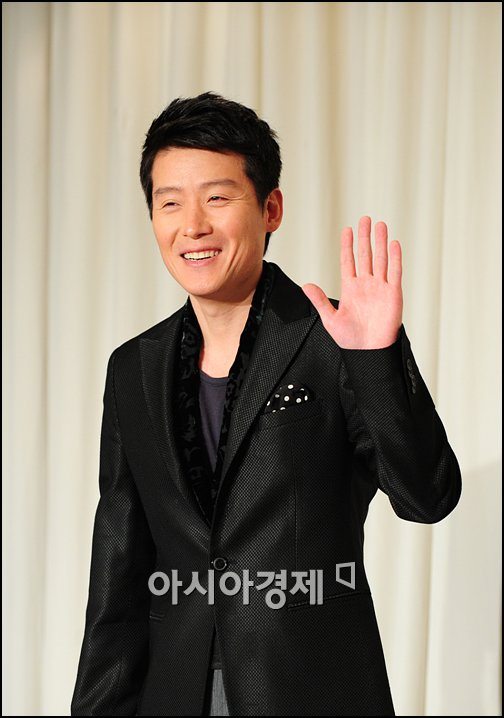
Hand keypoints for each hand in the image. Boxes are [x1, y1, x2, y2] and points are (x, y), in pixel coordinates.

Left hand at [302, 216, 402, 348]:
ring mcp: (380, 288)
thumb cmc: (350, 340)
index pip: (349, 261)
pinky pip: (394, 272)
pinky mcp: (393, 294)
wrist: (368, 352)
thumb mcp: (330, 319)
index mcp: (350, 289)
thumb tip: (306, 285)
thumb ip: (320, 300)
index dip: (348, 245)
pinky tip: (392, 244)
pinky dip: (394, 258)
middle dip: (364, 237)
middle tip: (364, 219)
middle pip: (365, 255)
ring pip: (381, 259)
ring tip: (379, 225)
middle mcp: (366, 285)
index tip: (347, 230)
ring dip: (380, 242)